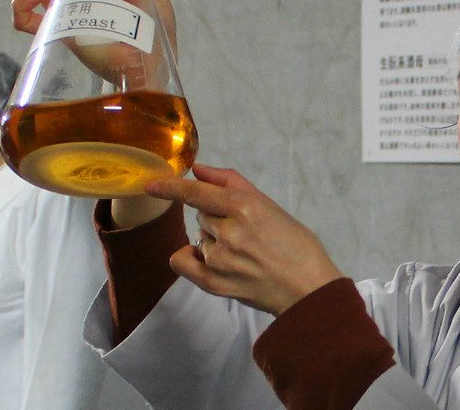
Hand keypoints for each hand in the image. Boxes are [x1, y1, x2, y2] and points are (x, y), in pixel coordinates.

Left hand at [145, 164, 344, 315]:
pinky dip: (190, 258)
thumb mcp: (270, 206)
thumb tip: (199, 170)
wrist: (309, 290)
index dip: (170, 186)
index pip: (196, 192)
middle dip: (217, 218)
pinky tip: (210, 260)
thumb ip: (232, 183)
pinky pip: (182, 261)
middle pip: (201, 215)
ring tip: (242, 253)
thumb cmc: (297, 245)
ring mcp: (219, 259)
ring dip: (213, 241)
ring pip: (199, 238)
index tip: (151, 184)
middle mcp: (228, 231)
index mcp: (245, 207)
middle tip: (246, 232)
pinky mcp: (213, 283)